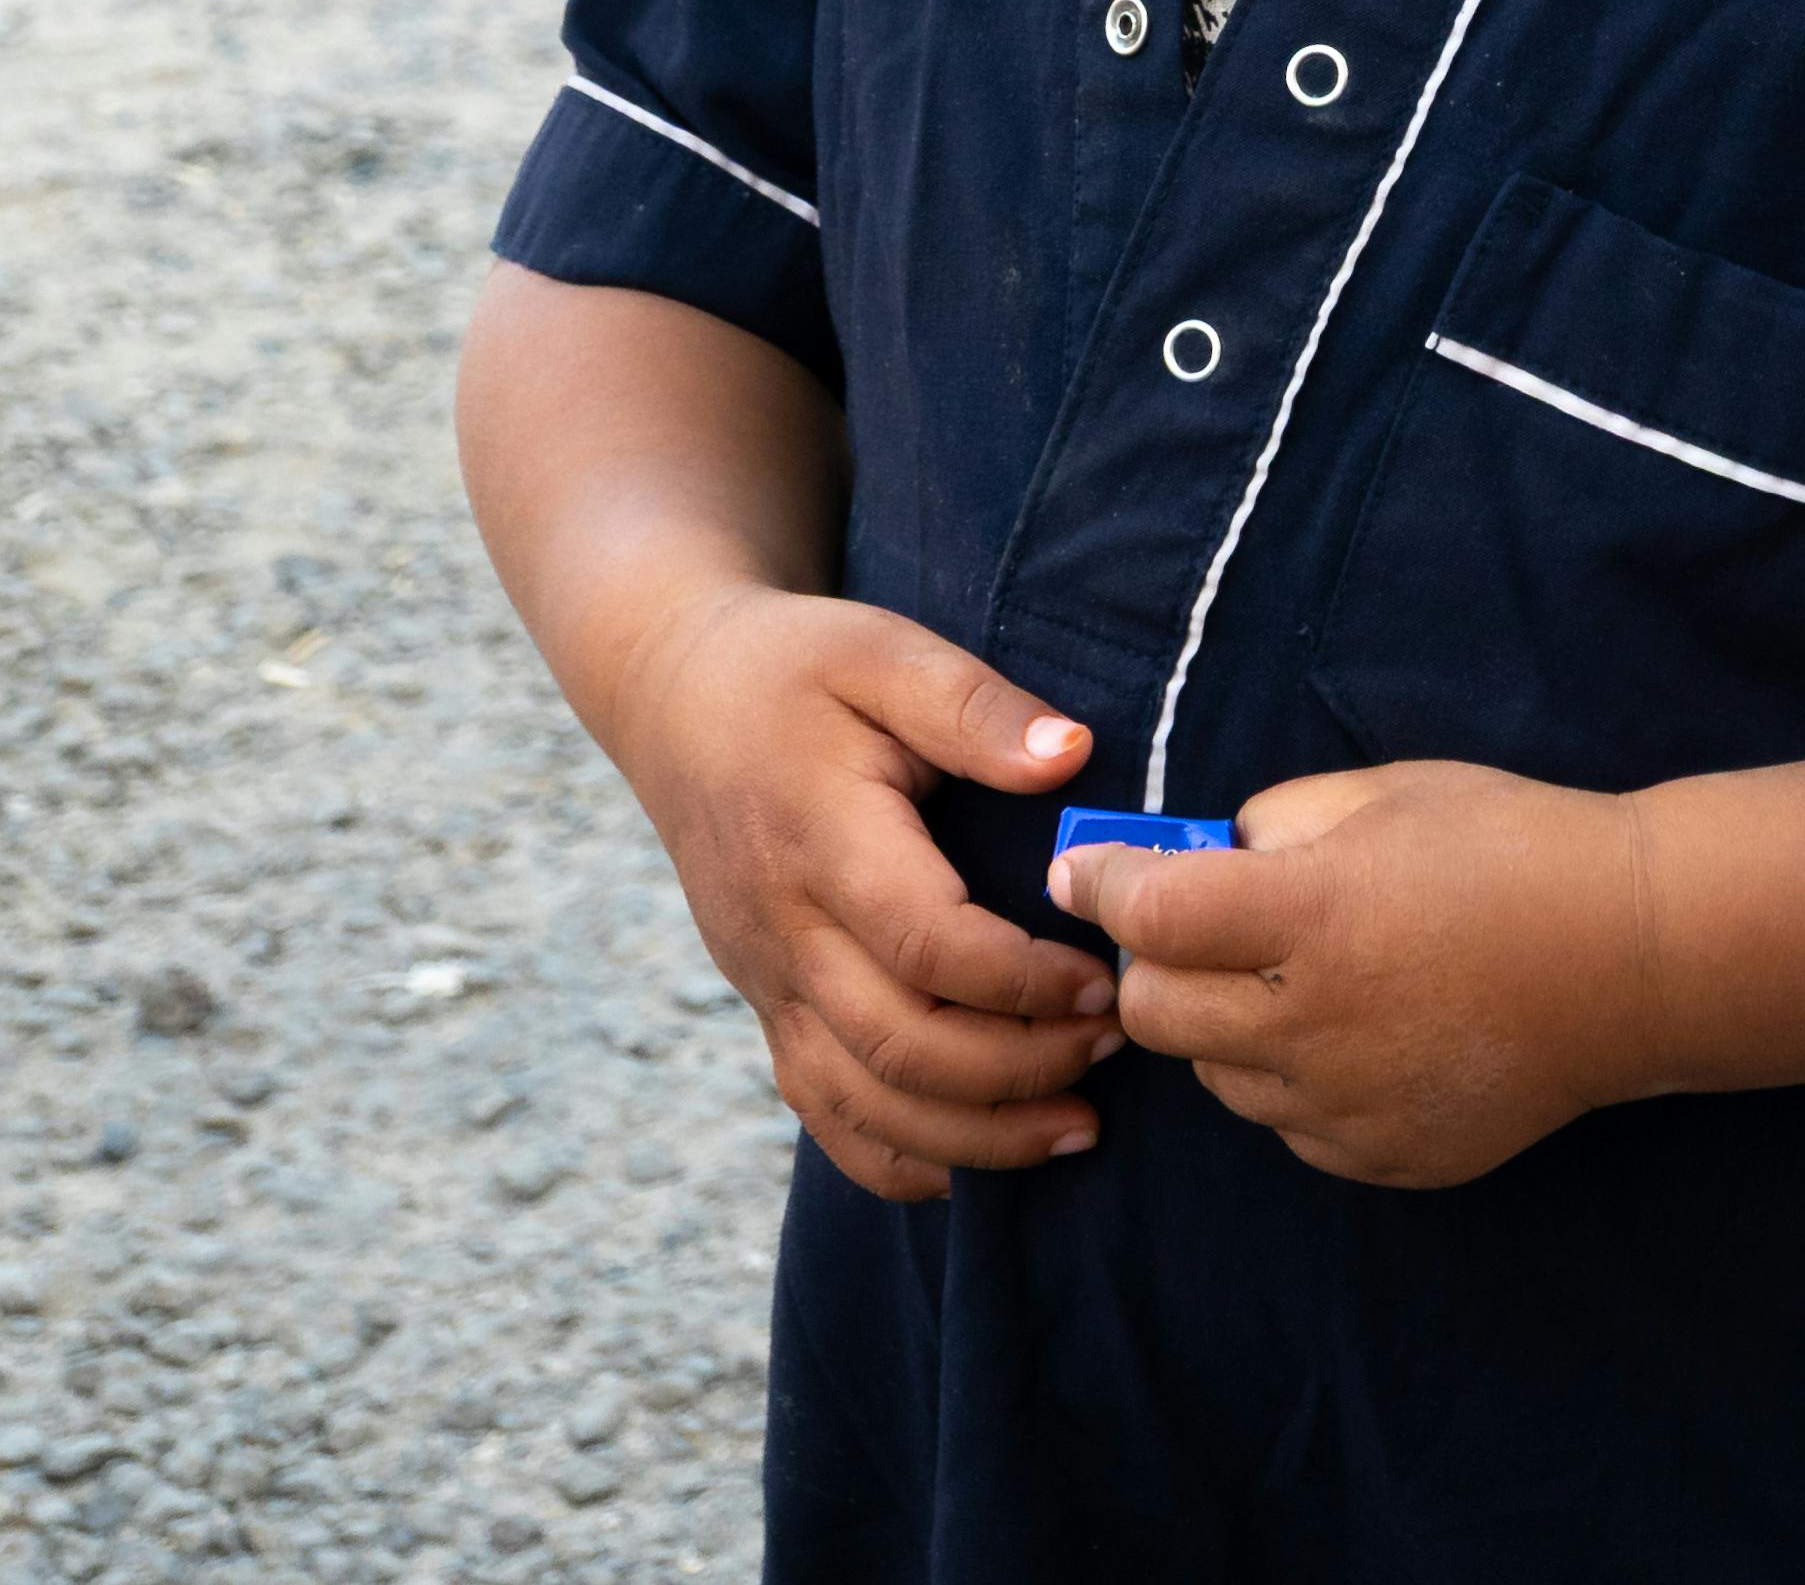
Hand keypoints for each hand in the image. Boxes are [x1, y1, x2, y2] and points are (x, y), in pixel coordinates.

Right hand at [620, 583, 1124, 1201]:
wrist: (677, 699)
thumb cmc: (798, 669)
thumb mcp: (885, 651)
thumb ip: (976, 707)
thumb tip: (1073, 755)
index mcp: (822, 842)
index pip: (925, 944)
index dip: (1020, 980)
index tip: (1104, 978)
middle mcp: (784, 931)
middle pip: (898, 1046)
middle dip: (1017, 1068)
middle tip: (1114, 1047)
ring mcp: (766, 981)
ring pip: (861, 1102)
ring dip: (972, 1135)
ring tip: (1074, 1127)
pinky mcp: (764, 1006)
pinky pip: (819, 1111)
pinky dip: (892, 1158)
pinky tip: (969, 1167)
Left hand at [1055, 759, 1649, 1189]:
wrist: (1629, 957)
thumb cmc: (1511, 846)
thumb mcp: (1386, 793)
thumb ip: (1276, 824)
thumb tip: (1204, 861)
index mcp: (1313, 916)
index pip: (1152, 912)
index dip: (1101, 883)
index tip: (1080, 871)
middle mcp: (1314, 1026)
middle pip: (1153, 1015)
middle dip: (1150, 962)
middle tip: (1189, 925)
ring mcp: (1345, 1108)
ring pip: (1217, 1076)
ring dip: (1223, 1024)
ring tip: (1294, 975)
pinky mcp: (1379, 1160)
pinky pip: (1287, 1124)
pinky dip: (1290, 1077)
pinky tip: (1355, 1029)